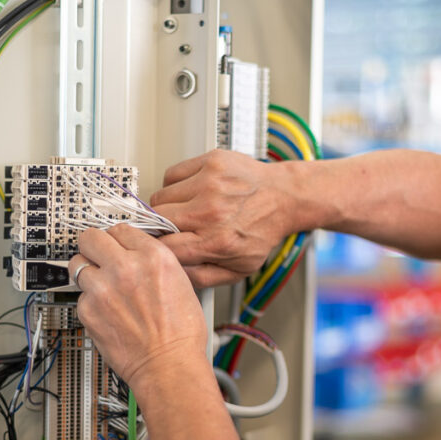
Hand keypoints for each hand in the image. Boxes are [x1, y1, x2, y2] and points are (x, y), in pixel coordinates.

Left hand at [69, 225, 206, 391]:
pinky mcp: (88, 311)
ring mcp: (102, 289)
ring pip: (77, 264)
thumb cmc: (181, 334)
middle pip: (91, 237)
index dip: (118, 239)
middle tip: (98, 255)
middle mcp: (125, 267)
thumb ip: (153, 261)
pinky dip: (90, 302)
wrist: (169, 367)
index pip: (121, 228)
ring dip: (88, 272)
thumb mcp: (181, 282)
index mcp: (153, 256)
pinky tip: (108, 312)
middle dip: (94, 246)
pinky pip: (80, 296)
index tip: (116, 245)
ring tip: (102, 286)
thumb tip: (134, 252)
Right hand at [151, 149, 298, 287]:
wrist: (284, 197)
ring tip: (186, 208)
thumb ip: (203, 277)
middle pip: (157, 220)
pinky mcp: (210, 162)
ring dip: (166, 205)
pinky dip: (174, 184)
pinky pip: (171, 174)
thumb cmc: (262, 231)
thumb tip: (174, 273)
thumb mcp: (238, 269)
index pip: (165, 247)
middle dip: (160, 226)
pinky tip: (190, 191)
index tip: (160, 245)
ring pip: (159, 196)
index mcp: (216, 241)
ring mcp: (210, 184)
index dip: (158, 247)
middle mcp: (211, 212)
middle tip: (172, 227)